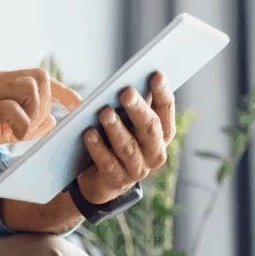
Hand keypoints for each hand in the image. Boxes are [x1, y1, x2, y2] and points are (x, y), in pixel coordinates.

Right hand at [0, 68, 81, 184]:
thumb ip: (19, 124)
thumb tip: (52, 120)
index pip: (36, 75)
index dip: (63, 91)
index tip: (78, 108)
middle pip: (38, 76)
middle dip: (48, 103)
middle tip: (35, 129)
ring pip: (28, 86)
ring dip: (35, 112)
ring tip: (21, 133)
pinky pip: (10, 107)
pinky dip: (21, 123)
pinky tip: (12, 137)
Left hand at [76, 71, 175, 204]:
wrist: (102, 179)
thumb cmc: (116, 139)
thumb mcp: (126, 122)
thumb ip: (130, 105)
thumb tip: (126, 80)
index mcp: (162, 134)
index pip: (165, 110)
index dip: (163, 92)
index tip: (156, 74)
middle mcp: (155, 153)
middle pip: (149, 129)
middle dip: (138, 109)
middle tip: (126, 91)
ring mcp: (137, 169)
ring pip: (129, 147)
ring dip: (116, 129)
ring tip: (104, 112)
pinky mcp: (117, 180)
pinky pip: (108, 163)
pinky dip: (98, 148)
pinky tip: (88, 134)